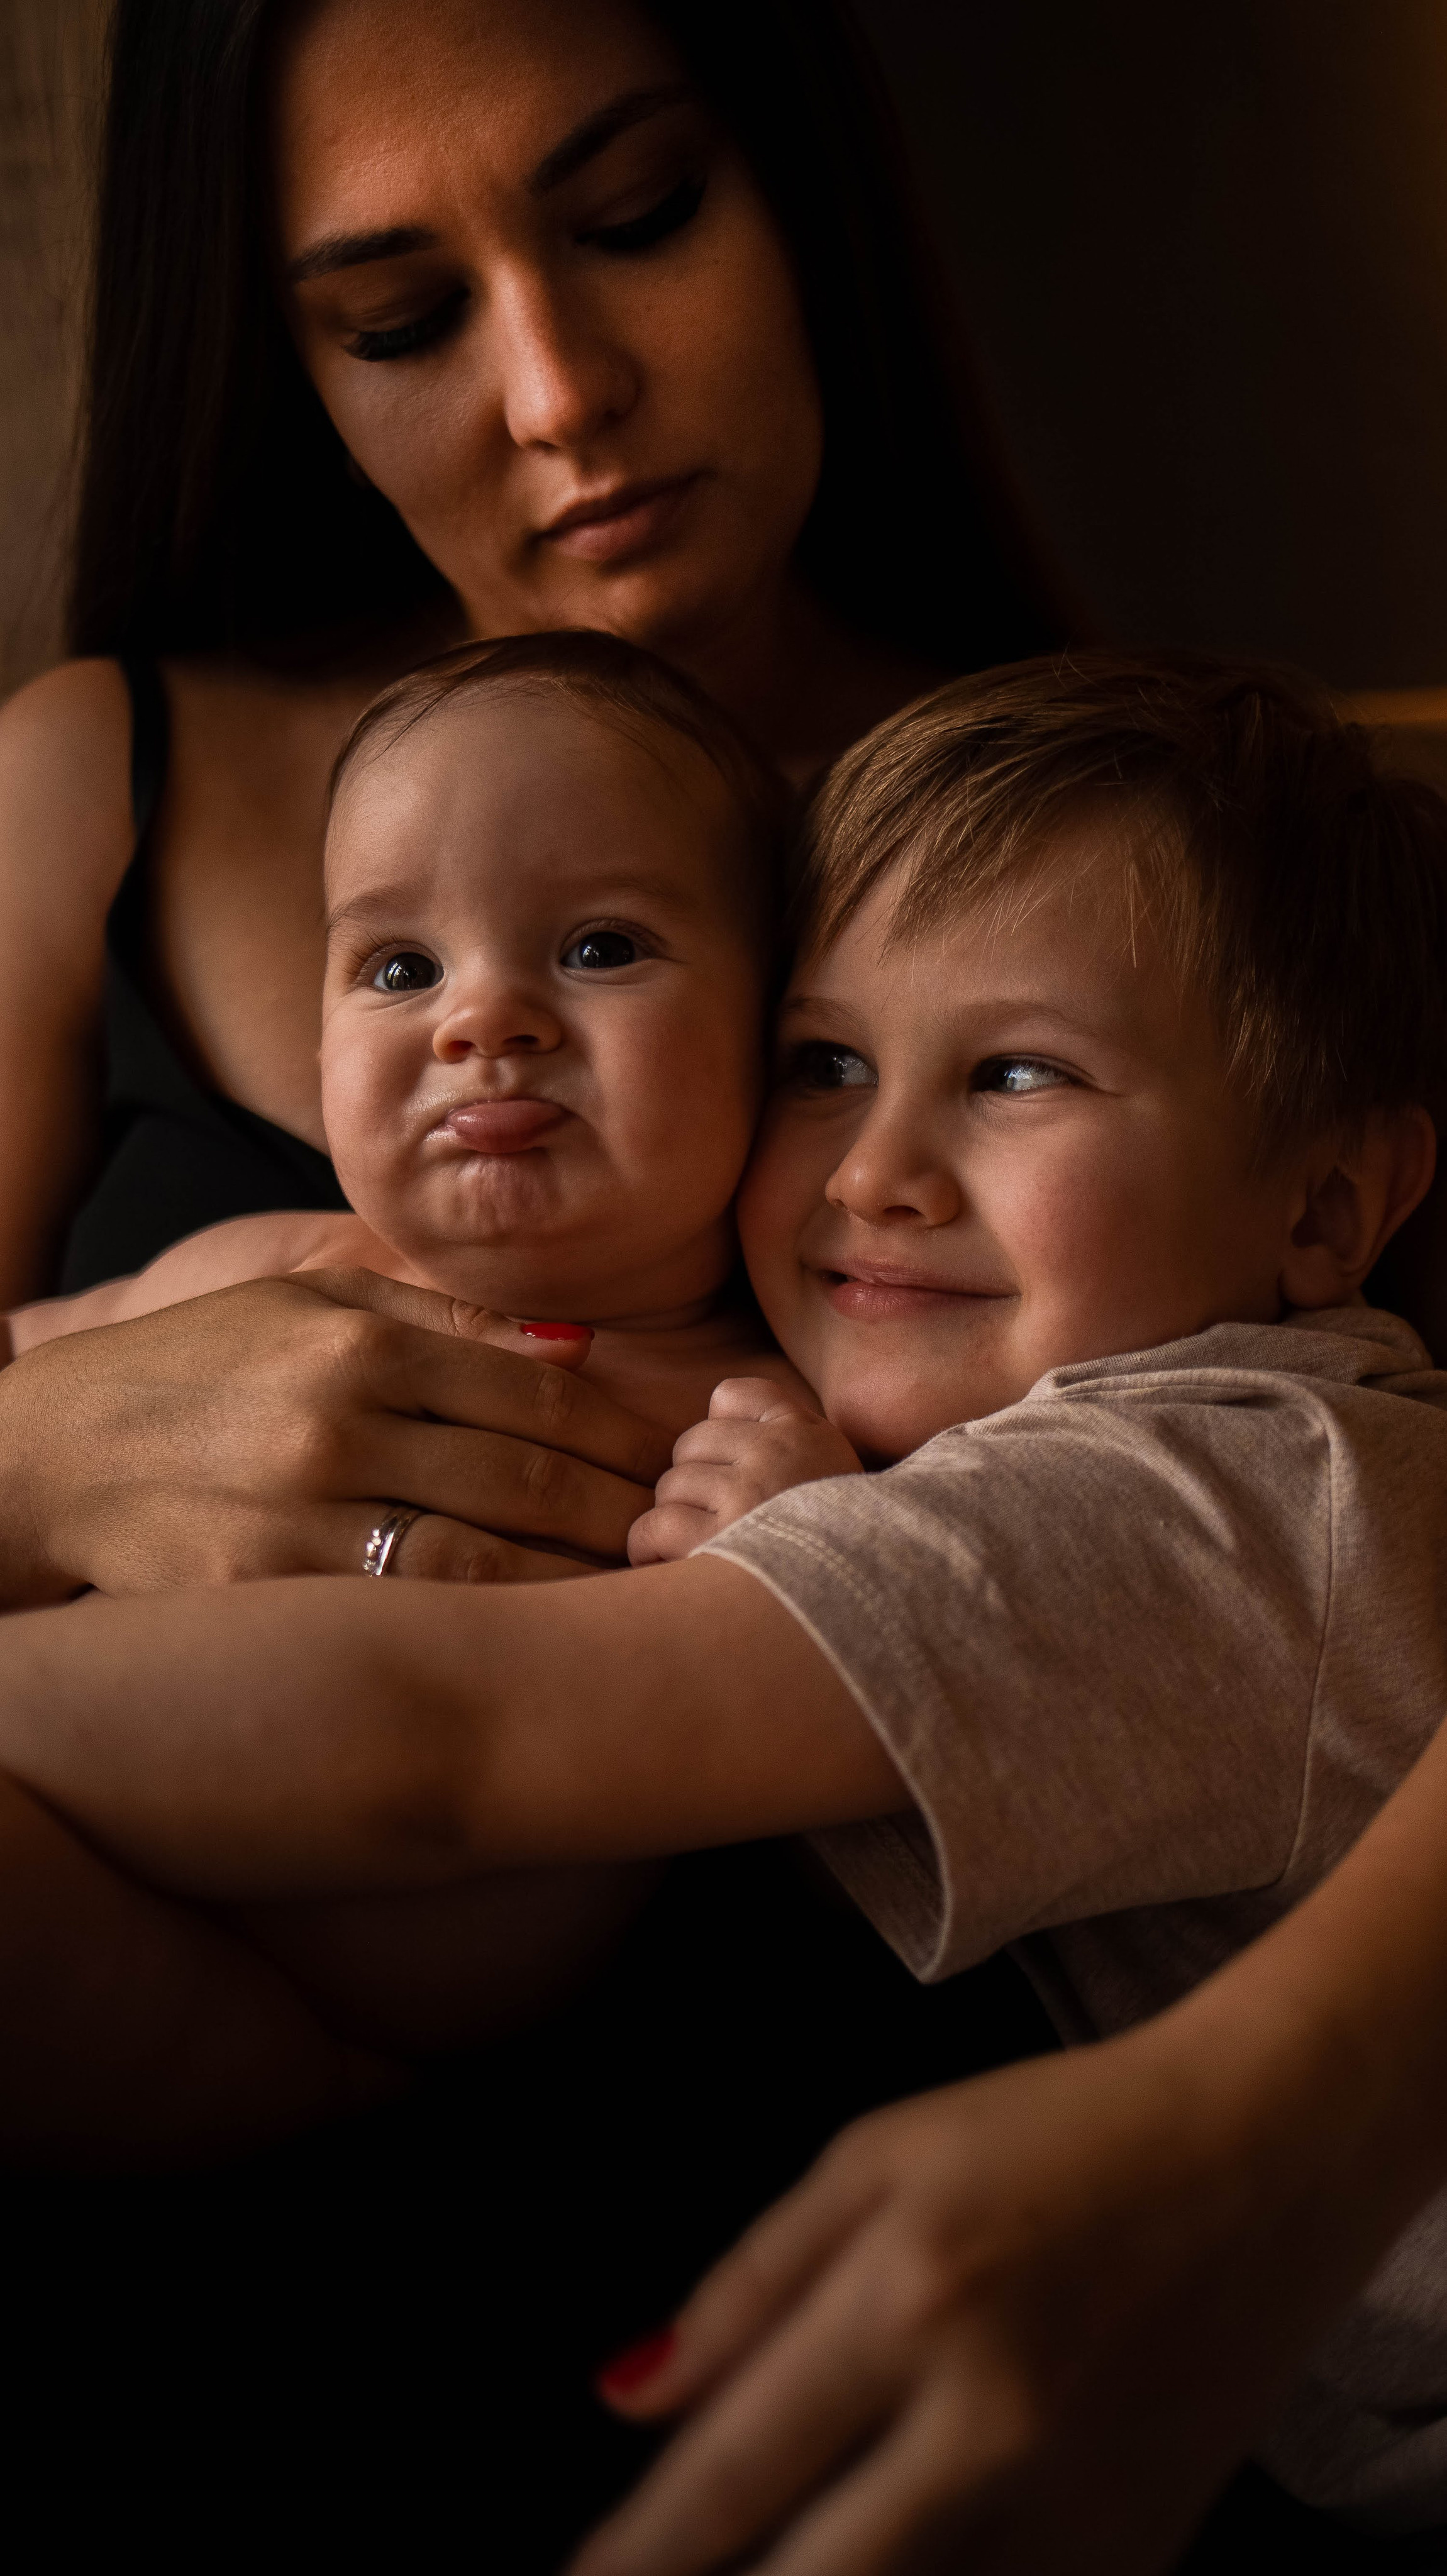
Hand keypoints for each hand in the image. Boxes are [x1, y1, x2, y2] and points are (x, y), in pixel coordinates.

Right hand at [0, 1268, 670, 1601]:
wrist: (49, 1456)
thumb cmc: (197, 1369)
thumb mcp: (309, 1298)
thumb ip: (447, 1318)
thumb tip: (581, 1346)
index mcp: (360, 1341)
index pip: (539, 1393)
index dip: (626, 1436)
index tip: (678, 1464)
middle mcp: (338, 1424)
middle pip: (530, 1479)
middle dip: (625, 1513)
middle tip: (688, 1537)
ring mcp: (298, 1518)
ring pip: (484, 1564)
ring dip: (577, 1585)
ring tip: (634, 1596)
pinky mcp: (262, 1598)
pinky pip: (407, 1620)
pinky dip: (488, 1633)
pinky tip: (540, 1640)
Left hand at [574, 2009, 1372, 2575]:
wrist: (1263, 2152)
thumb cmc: (1059, 2133)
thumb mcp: (879, 2158)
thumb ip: (747, 2283)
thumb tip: (626, 2393)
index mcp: (910, 2303)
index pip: (730, 2479)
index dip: (635, 2555)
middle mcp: (990, 2424)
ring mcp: (1073, 2507)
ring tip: (766, 2566)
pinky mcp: (1134, 2551)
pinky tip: (883, 2561)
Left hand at [628, 1380, 860, 1563]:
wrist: (868, 1601)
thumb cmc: (842, 1547)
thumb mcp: (833, 1471)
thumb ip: (787, 1432)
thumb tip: (715, 1408)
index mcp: (805, 1434)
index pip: (732, 1397)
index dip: (721, 1435)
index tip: (736, 1475)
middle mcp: (775, 1454)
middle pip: (691, 1446)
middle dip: (696, 1485)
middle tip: (720, 1525)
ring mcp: (745, 1494)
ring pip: (670, 1487)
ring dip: (678, 1520)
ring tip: (709, 1552)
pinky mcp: (715, 1540)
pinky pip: (653, 1526)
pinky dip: (649, 1548)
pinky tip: (670, 1564)